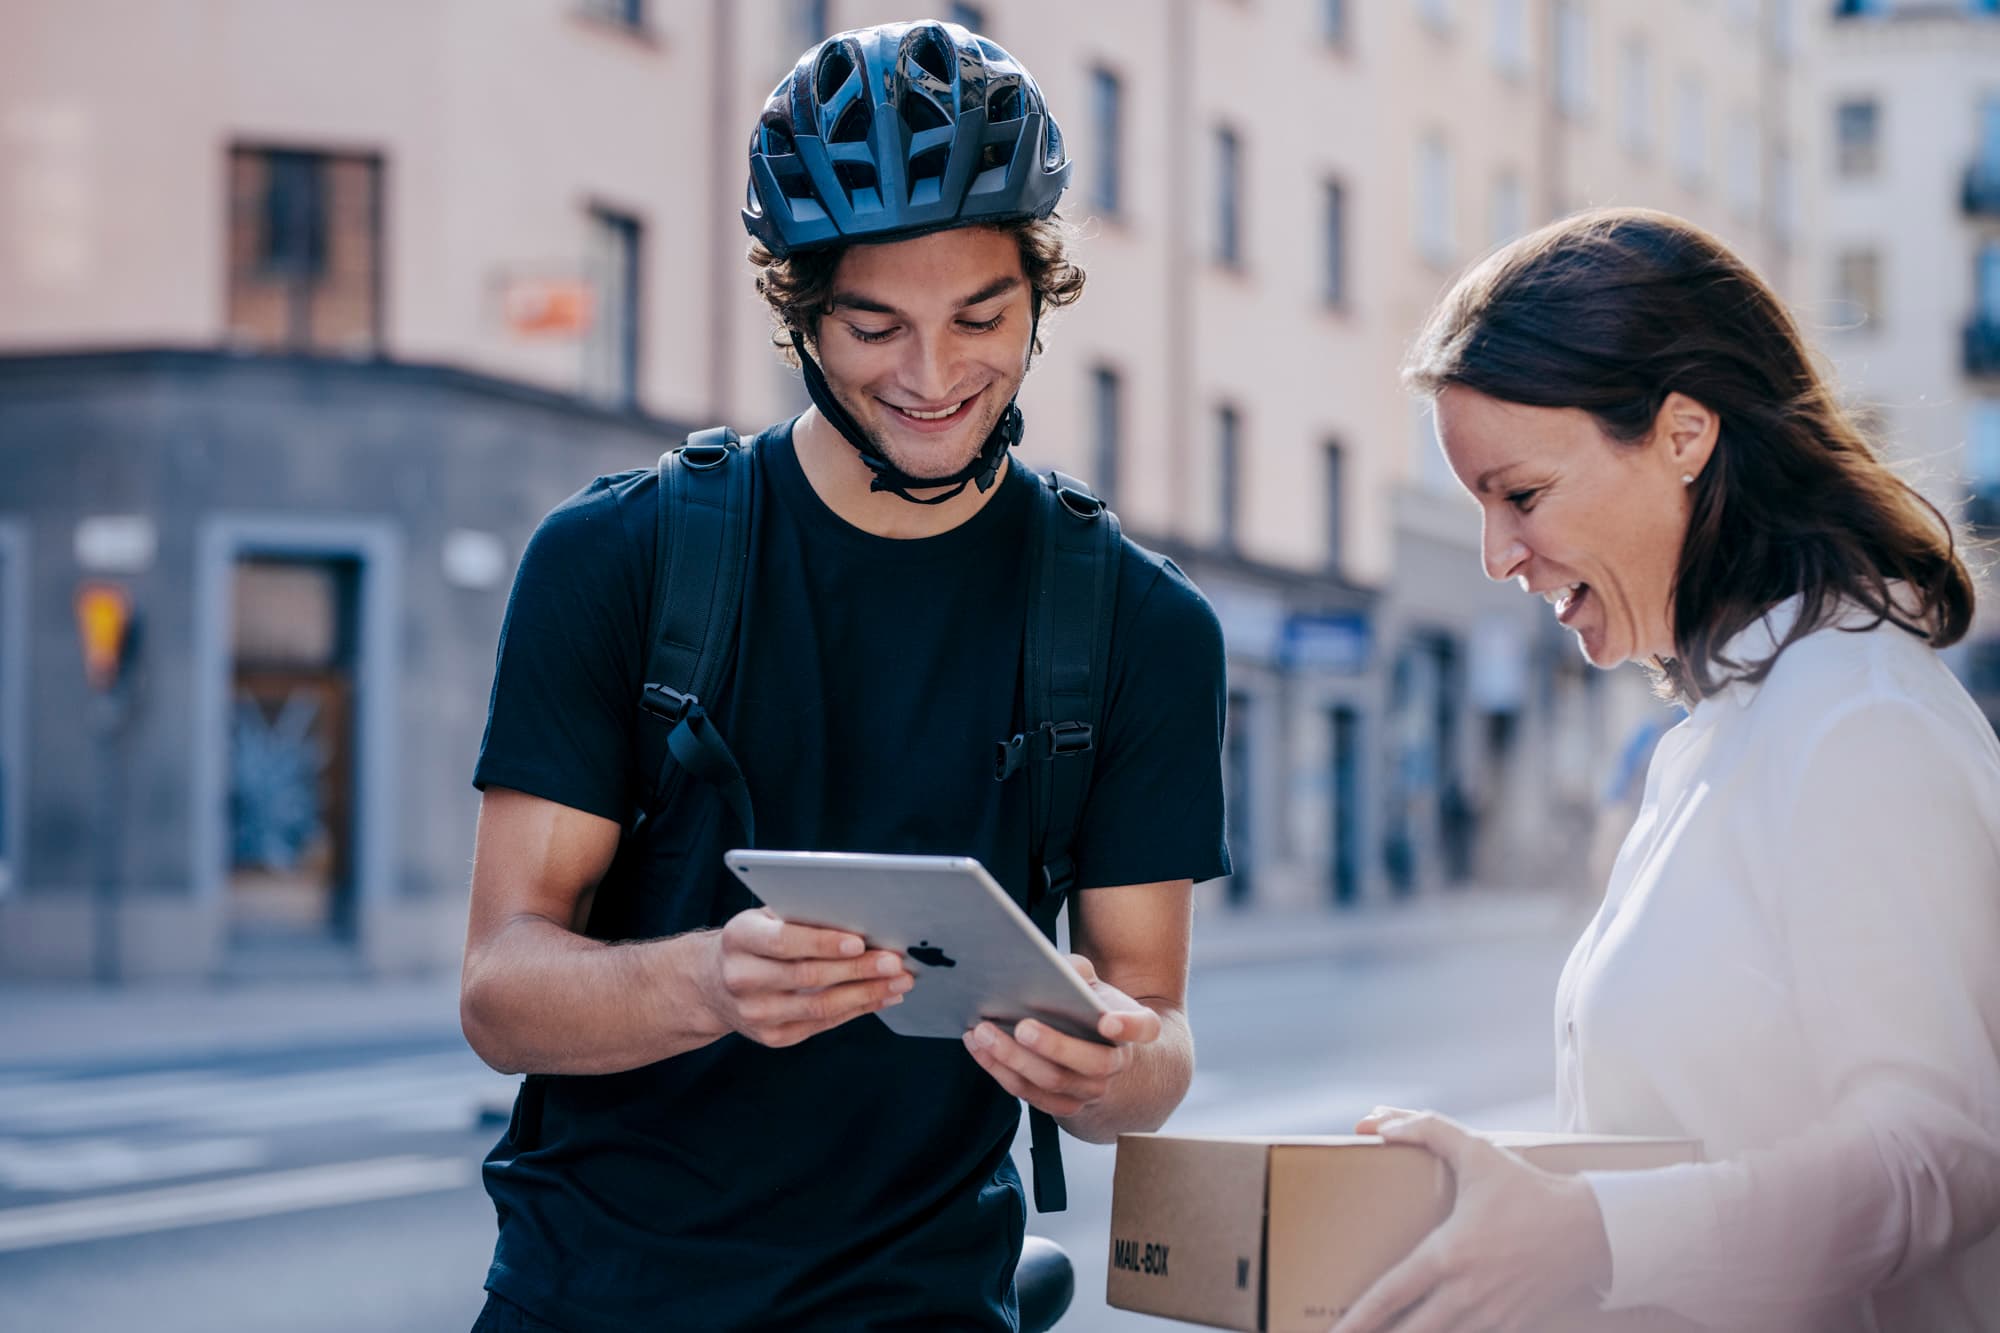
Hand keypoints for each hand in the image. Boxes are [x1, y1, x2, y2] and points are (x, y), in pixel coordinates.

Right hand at [698, 907, 912, 1047]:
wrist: (713, 984)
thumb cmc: (755, 940)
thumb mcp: (766, 917)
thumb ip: (802, 914)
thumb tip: (861, 915)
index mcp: (739, 939)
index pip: (783, 942)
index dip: (822, 942)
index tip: (859, 940)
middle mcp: (742, 978)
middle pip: (808, 977)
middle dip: (858, 969)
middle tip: (895, 961)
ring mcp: (755, 1013)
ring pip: (820, 1006)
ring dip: (866, 994)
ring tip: (899, 982)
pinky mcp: (772, 1037)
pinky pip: (823, 1024)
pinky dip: (858, 1009)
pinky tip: (882, 997)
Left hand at [961, 954, 1162, 1117]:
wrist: (1100, 1055)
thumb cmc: (1092, 1009)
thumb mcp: (1094, 985)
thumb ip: (1079, 972)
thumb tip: (1058, 968)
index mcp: (1134, 1028)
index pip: (1143, 1029)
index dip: (1129, 1027)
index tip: (1108, 1021)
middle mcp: (1117, 1066)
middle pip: (1091, 1064)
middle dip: (1054, 1046)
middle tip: (1022, 1027)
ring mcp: (1090, 1091)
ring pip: (1053, 1082)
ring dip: (1014, 1059)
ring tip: (985, 1031)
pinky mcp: (1062, 1106)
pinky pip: (1029, 1094)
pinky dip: (1000, 1071)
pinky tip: (978, 1046)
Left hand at [1329, 1109, 1612, 1332]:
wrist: (1592, 1228)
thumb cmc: (1527, 1189)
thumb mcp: (1476, 1150)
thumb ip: (1425, 1129)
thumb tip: (1375, 1123)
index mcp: (1449, 1255)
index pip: (1390, 1295)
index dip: (1359, 1318)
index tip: (1334, 1331)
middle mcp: (1466, 1294)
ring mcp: (1492, 1316)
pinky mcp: (1514, 1327)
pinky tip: (1436, 1332)